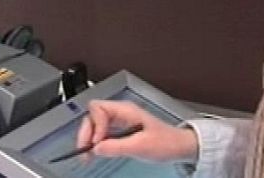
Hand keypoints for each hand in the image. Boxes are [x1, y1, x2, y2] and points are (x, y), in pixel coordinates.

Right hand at [75, 99, 197, 162]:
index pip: (98, 109)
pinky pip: (103, 133)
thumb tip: (96, 148)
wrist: (179, 146)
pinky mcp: (121, 130)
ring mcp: (121, 121)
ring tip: (88, 155)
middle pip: (93, 116)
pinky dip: (96, 142)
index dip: (94, 126)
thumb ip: (117, 147)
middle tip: (85, 151)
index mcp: (126, 110)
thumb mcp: (141, 146)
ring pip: (96, 125)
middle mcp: (121, 113)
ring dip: (89, 138)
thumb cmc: (166, 142)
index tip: (96, 142)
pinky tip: (96, 152)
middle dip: (86, 133)